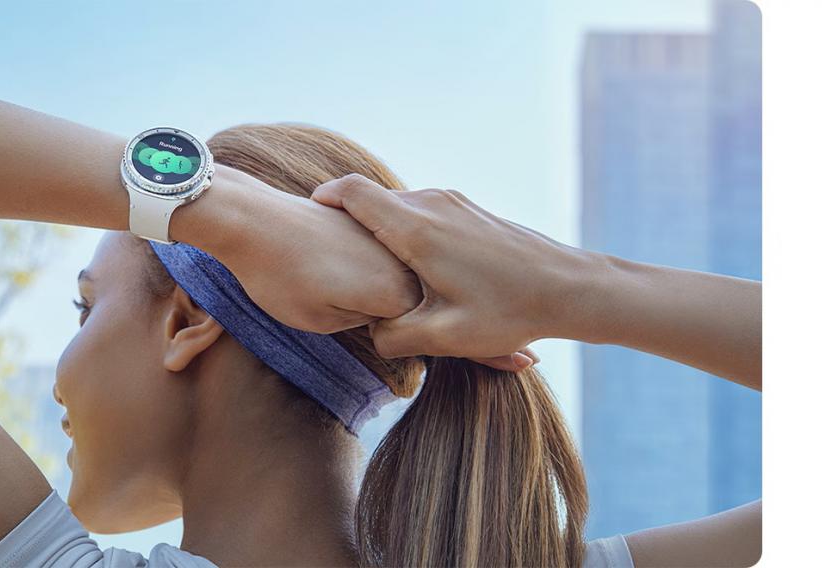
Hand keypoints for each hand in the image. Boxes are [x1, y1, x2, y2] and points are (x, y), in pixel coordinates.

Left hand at [197, 168, 422, 333]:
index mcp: (397, 293)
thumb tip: (376, 311)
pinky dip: (349, 254)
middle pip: (404, 295)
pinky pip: (370, 247)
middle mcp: (402, 259)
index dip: (376, 330)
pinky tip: (317, 252)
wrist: (249, 219)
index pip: (408, 326)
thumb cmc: (278, 277)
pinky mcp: (365, 215)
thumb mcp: (318, 321)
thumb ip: (360, 322)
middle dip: (375, 301)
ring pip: (388, 269)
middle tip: (327, 293)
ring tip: (319, 272)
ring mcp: (385, 232)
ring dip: (363, 276)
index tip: (341, 316)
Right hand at [310, 173, 592, 361]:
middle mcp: (432, 204)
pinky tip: (416, 272)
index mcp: (416, 229)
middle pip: (372, 200)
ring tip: (376, 271)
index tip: (310, 217)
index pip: (351, 192)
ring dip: (382, 232)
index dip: (323, 200)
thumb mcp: (445, 337)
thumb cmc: (509, 312)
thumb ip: (396, 337)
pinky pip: (423, 214)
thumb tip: (375, 335)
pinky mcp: (471, 211)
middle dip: (349, 222)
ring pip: (399, 208)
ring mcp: (454, 204)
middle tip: (335, 252)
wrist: (573, 287)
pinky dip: (408, 234)